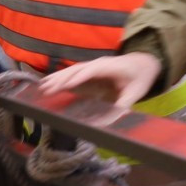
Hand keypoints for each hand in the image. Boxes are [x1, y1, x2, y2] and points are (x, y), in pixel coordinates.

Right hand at [38, 53, 163, 108]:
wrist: (143, 63)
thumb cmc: (139, 78)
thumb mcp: (135, 94)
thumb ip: (122, 106)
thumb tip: (109, 122)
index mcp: (111, 66)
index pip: (93, 70)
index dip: (80, 76)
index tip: (67, 85)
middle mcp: (99, 64)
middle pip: (78, 70)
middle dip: (62, 79)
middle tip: (46, 90)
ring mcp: (92, 67)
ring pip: (72, 71)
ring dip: (57, 78)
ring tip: (41, 87)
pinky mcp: (89, 73)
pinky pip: (72, 74)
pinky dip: (60, 79)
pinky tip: (47, 84)